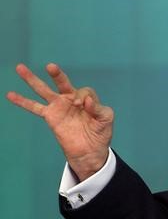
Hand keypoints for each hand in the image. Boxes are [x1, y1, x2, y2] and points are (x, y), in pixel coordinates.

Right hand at [6, 63, 113, 180]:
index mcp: (86, 98)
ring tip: (20, 68)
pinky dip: (22, 101)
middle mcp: (71, 99)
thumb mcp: (105, 118)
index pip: (83, 91)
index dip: (83, 97)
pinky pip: (34, 107)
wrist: (90, 151)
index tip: (83, 107)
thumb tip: (86, 101)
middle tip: (50, 66)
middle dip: (57, 75)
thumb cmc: (100, 133)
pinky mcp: (50, 117)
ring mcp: (59, 107)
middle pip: (62, 83)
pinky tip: (11, 94)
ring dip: (32, 80)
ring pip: (44, 91)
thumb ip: (98, 108)